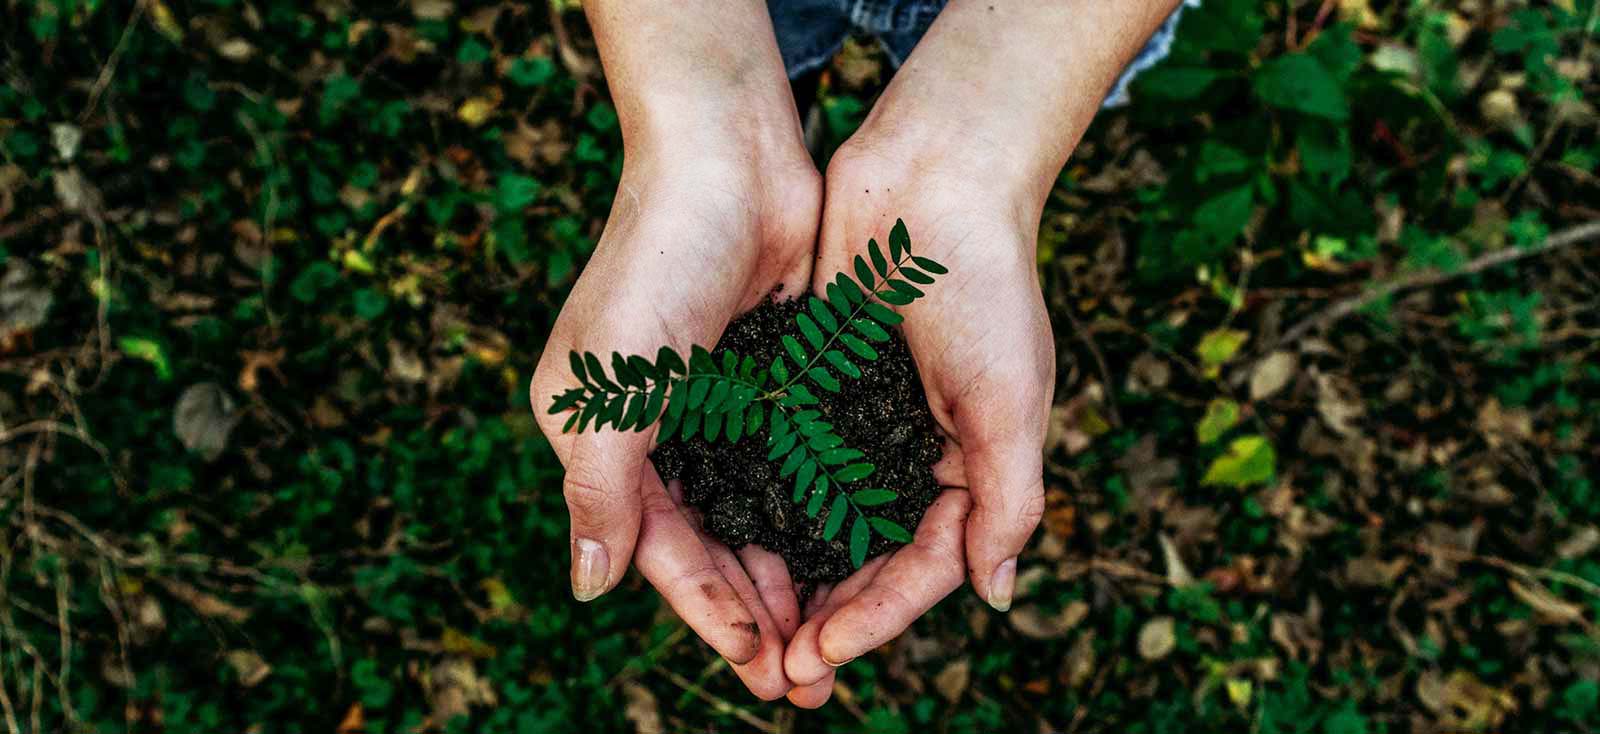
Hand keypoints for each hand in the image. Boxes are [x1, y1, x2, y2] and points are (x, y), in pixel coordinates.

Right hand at [530, 145, 820, 699]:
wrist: (729, 158)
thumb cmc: (656, 264)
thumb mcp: (611, 386)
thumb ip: (600, 490)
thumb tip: (589, 589)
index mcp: (601, 437)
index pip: (658, 548)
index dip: (707, 610)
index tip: (760, 663)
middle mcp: (657, 431)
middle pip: (711, 545)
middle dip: (756, 613)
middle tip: (806, 680)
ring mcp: (718, 407)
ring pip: (758, 515)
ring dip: (792, 576)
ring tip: (834, 637)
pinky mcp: (773, 380)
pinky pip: (796, 466)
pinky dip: (819, 513)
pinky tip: (853, 556)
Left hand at [781, 135, 1053, 706]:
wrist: (933, 176)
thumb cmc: (985, 284)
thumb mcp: (1009, 399)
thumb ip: (1008, 499)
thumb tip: (995, 596)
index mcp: (970, 468)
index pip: (923, 567)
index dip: (877, 617)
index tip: (823, 653)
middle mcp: (913, 455)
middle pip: (866, 560)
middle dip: (827, 618)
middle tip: (778, 674)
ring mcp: (860, 422)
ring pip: (818, 522)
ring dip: (787, 578)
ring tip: (747, 630)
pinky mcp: (813, 385)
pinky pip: (784, 461)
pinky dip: (760, 504)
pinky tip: (722, 541)